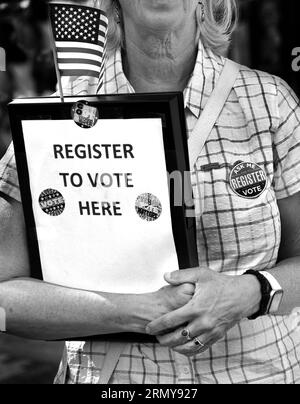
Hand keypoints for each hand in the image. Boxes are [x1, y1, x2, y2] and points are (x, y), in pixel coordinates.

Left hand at [146, 268, 260, 355]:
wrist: (242, 295)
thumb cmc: (221, 284)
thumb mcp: (201, 274)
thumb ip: (181, 275)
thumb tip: (166, 276)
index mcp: (196, 307)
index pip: (171, 320)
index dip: (158, 325)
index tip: (149, 327)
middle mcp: (203, 322)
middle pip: (177, 338)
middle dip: (164, 339)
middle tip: (156, 337)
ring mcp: (210, 331)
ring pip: (188, 346)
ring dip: (175, 347)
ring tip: (167, 343)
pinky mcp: (216, 336)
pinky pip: (200, 349)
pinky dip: (189, 350)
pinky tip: (182, 347)